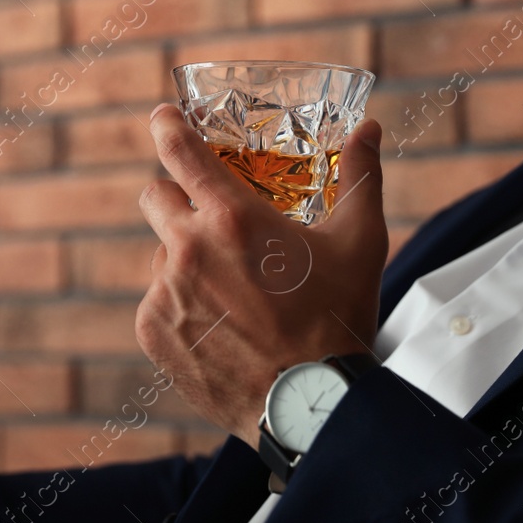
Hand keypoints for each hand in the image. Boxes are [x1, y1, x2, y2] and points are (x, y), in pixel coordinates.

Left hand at [135, 105, 386, 450]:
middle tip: (210, 221)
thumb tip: (370, 129)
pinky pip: (158, 302)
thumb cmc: (337, 319)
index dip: (168, 127)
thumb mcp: (360, 243)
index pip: (180, 151)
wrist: (310, 404)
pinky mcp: (152, 331)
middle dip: (176, 199)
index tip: (163, 119)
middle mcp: (188, 248)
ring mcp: (164, 292)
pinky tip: (222, 328)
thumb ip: (360, 178)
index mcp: (232, 217)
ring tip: (233, 295)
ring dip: (185, 261)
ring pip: (160, 256)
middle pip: (155, 197)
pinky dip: (182, 307)